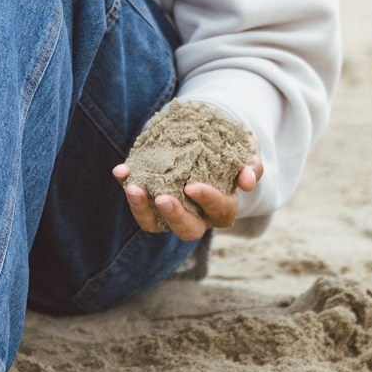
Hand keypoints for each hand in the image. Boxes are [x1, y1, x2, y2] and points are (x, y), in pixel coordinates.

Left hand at [113, 155, 262, 241]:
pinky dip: (128, 185)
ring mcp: (173, 211)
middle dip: (174, 216)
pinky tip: (121, 170)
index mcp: (223, 208)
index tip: (193, 186)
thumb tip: (247, 181)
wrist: (209, 141)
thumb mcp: (247, 153)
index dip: (208, 201)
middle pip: (187, 230)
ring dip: (142, 209)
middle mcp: (198, 216)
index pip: (220, 211)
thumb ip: (251, 164)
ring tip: (132, 187)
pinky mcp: (152, 200)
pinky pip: (139, 202)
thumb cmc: (232, 152)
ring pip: (156, 224)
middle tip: (162, 198)